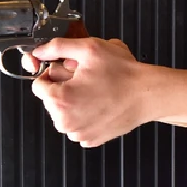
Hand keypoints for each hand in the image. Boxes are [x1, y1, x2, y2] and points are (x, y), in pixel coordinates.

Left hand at [30, 38, 145, 146]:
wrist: (147, 94)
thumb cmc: (123, 74)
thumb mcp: (89, 48)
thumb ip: (58, 46)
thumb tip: (39, 51)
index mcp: (60, 100)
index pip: (39, 85)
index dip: (53, 75)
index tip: (69, 73)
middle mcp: (65, 122)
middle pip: (51, 101)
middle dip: (65, 89)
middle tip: (88, 80)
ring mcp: (78, 134)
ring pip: (64, 114)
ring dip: (74, 103)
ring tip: (96, 92)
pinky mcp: (90, 140)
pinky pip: (78, 126)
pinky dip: (86, 116)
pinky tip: (101, 105)